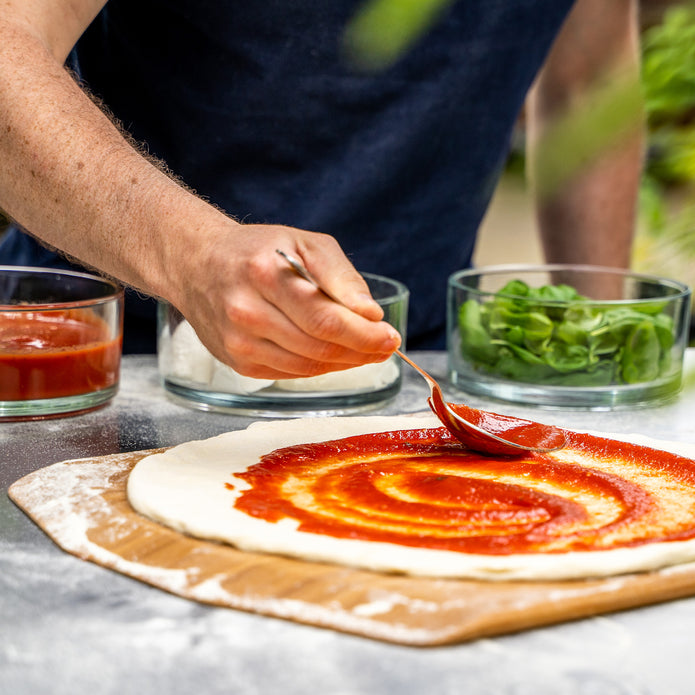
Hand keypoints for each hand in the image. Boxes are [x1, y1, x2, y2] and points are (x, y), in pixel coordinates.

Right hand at [168, 220, 401, 378]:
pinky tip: (335, 356)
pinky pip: (292, 373)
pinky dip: (320, 368)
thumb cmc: (258, 250)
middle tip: (385, 346)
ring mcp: (239, 342)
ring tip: (366, 351)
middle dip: (361, 350)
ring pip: (307, 366)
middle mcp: (247, 311)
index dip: (364, 334)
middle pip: (318, 346)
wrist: (198, 265)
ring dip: (345, 363)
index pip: (325, 318)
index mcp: (265, 273)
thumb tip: (371, 314)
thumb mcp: (303, 242)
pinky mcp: (238, 362)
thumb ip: (340, 276)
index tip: (391, 337)